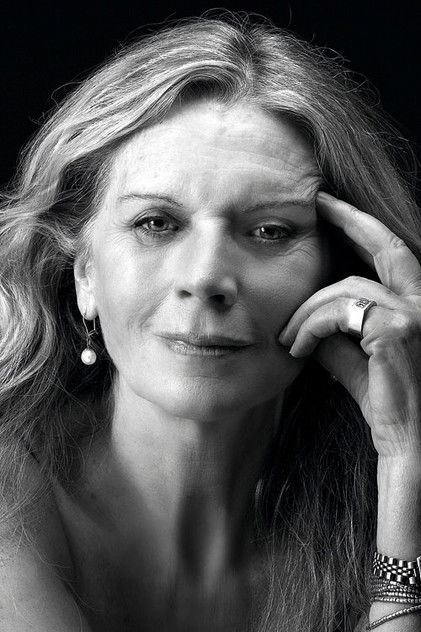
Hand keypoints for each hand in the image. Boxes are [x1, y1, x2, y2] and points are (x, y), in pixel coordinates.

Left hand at [279, 192, 420, 458]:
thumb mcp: (355, 360)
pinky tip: (296, 348)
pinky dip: (309, 326)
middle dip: (350, 218)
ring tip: (286, 339)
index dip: (365, 226)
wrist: (407, 439)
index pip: (392, 254)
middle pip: (385, 245)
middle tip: (319, 203)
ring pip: (343, 290)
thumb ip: (336, 336)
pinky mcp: (395, 330)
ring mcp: (414, 314)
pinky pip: (337, 313)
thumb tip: (308, 322)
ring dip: (306, 312)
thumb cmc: (385, 400)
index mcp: (416, 304)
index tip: (334, 207)